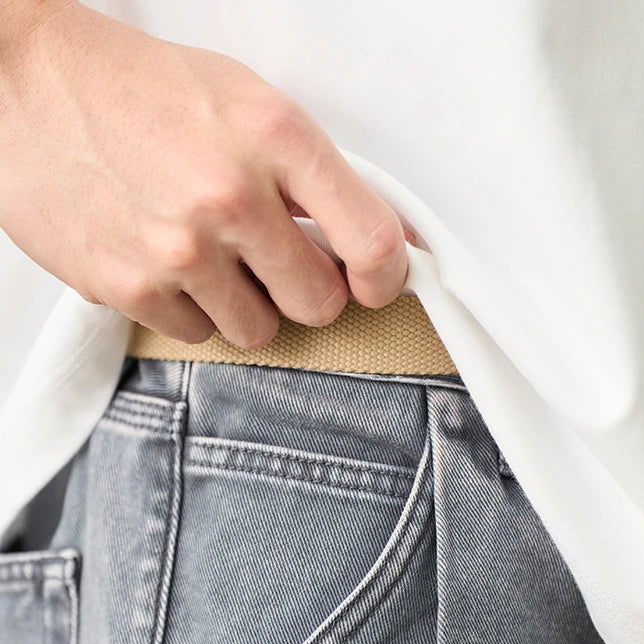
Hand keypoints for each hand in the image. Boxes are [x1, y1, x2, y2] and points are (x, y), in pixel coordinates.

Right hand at [0, 0, 413, 347]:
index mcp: (274, 136)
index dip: (385, 278)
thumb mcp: (243, 100)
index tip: (375, 282)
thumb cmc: (139, 90)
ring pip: (259, 332)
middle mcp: (230, 196)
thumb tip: (378, 239)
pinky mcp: (130, 287)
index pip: (371, 242)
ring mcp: (178, 249)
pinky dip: (191, 310)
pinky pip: (197, 334)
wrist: (22, 86)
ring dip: (247, 305)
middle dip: (306, 291)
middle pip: (319, 304)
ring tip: (212, 256)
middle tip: (278, 264)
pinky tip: (166, 263)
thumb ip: (311, 173)